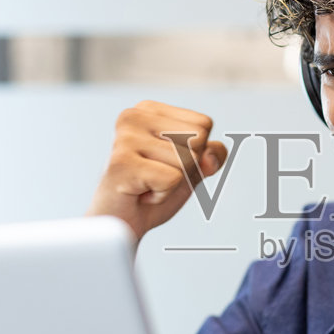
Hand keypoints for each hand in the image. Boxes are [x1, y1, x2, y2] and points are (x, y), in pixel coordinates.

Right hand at [87, 101, 229, 246]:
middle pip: (197, 139)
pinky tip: (141, 193)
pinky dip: (162, 195)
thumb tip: (211, 154)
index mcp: (148, 109)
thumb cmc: (151, 191)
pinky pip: (172, 179)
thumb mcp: (191, 168)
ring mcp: (125, 138)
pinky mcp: (121, 163)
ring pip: (186, 159)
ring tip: (146, 185)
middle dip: (185, 167)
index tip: (165, 164)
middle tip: (155, 177)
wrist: (121, 224)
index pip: (203, 124)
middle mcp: (133, 116)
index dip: (195, 153)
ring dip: (172, 184)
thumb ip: (211, 155)